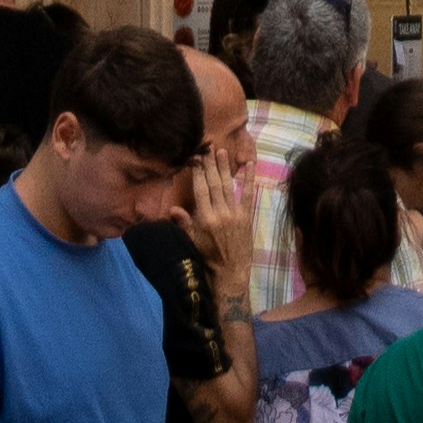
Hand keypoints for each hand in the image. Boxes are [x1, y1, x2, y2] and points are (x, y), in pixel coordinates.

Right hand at [180, 158, 253, 291]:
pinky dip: (249, 179)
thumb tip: (172, 208)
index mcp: (205, 219)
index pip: (201, 190)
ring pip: (229, 185)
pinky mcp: (246, 217)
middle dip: (210, 165)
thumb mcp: (193, 243)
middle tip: (208, 147)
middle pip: (214, 184)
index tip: (195, 157)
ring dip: (225, 167)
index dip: (198, 173)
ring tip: (221, 151)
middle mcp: (220, 213)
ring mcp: (235, 214)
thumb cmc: (208, 259)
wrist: (230, 274)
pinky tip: (250, 164)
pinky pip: (248, 194)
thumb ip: (184, 224)